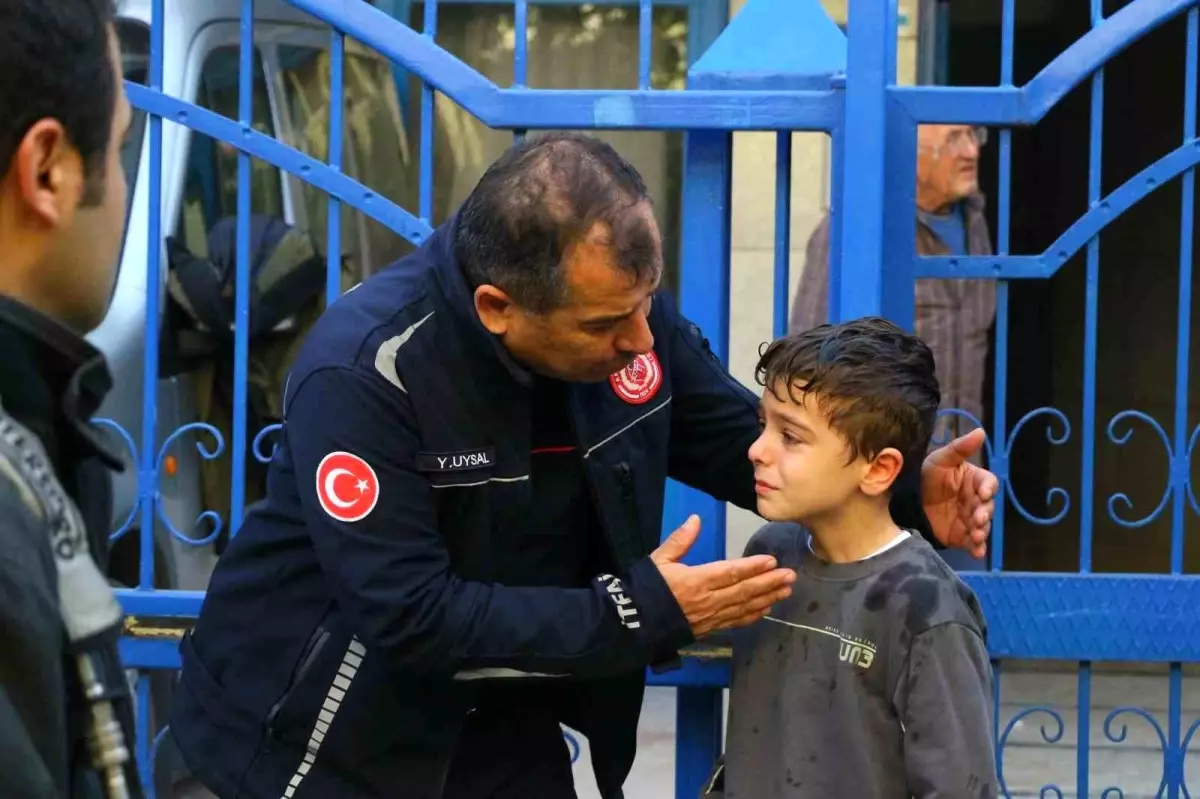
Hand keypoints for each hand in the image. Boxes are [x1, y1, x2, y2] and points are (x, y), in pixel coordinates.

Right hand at [650, 515, 795, 637]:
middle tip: (791, 576)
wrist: (634, 623)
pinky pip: (736, 622)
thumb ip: (680, 540)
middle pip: (744, 591)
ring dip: (767, 598)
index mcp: (695, 581)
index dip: (752, 567)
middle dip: (769, 583)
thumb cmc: (647, 588)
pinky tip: (767, 609)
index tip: (772, 561)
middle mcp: (708, 600)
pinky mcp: (709, 628)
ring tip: (787, 590)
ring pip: (744, 608)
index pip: (730, 573)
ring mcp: (710, 617)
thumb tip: (696, 519)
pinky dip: (753, 615)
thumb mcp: (659, 560)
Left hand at [920, 428, 998, 557]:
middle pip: (988, 507)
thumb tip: (981, 431)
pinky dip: (978, 548)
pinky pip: (973, 543)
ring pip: (983, 526)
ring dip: (983, 531)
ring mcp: (969, 519)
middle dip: (985, 513)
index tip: (983, 493)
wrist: (907, 501)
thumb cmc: (927, 476)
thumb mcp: (940, 460)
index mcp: (974, 481)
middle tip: (977, 518)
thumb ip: (960, 448)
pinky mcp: (962, 536)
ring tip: (977, 535)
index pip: (988, 483)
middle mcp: (976, 501)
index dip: (988, 488)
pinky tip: (977, 552)